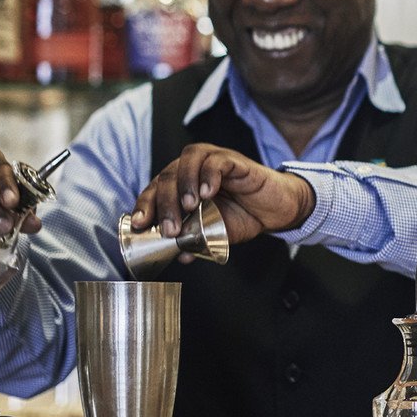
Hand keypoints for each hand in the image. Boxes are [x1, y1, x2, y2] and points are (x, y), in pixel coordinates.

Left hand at [128, 146, 315, 252]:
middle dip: (164, 203)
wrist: (276, 210)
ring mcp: (214, 161)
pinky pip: (217, 160)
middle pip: (168, 175)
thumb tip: (179, 256)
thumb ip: (196, 241)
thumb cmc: (244, 216)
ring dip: (184, 184)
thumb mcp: (215, 233)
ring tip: (188, 207)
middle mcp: (194, 168)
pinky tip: (208, 192)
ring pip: (188, 160)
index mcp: (183, 185)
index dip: (145, 204)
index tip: (140, 223)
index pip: (156, 188)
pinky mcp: (235, 161)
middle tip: (170, 228)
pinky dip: (209, 175)